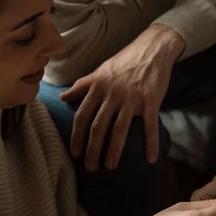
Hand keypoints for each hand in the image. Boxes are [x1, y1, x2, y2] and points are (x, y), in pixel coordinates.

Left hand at [63, 24, 184, 171]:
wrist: (152, 48)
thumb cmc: (125, 61)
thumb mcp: (100, 71)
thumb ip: (82, 86)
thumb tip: (62, 97)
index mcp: (98, 86)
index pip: (82, 115)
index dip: (77, 136)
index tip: (75, 153)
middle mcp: (112, 93)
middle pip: (98, 126)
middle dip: (93, 149)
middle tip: (91, 167)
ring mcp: (131, 98)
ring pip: (119, 129)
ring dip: (114, 151)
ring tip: (110, 167)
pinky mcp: (150, 100)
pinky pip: (149, 126)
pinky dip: (151, 143)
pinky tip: (150, 159)